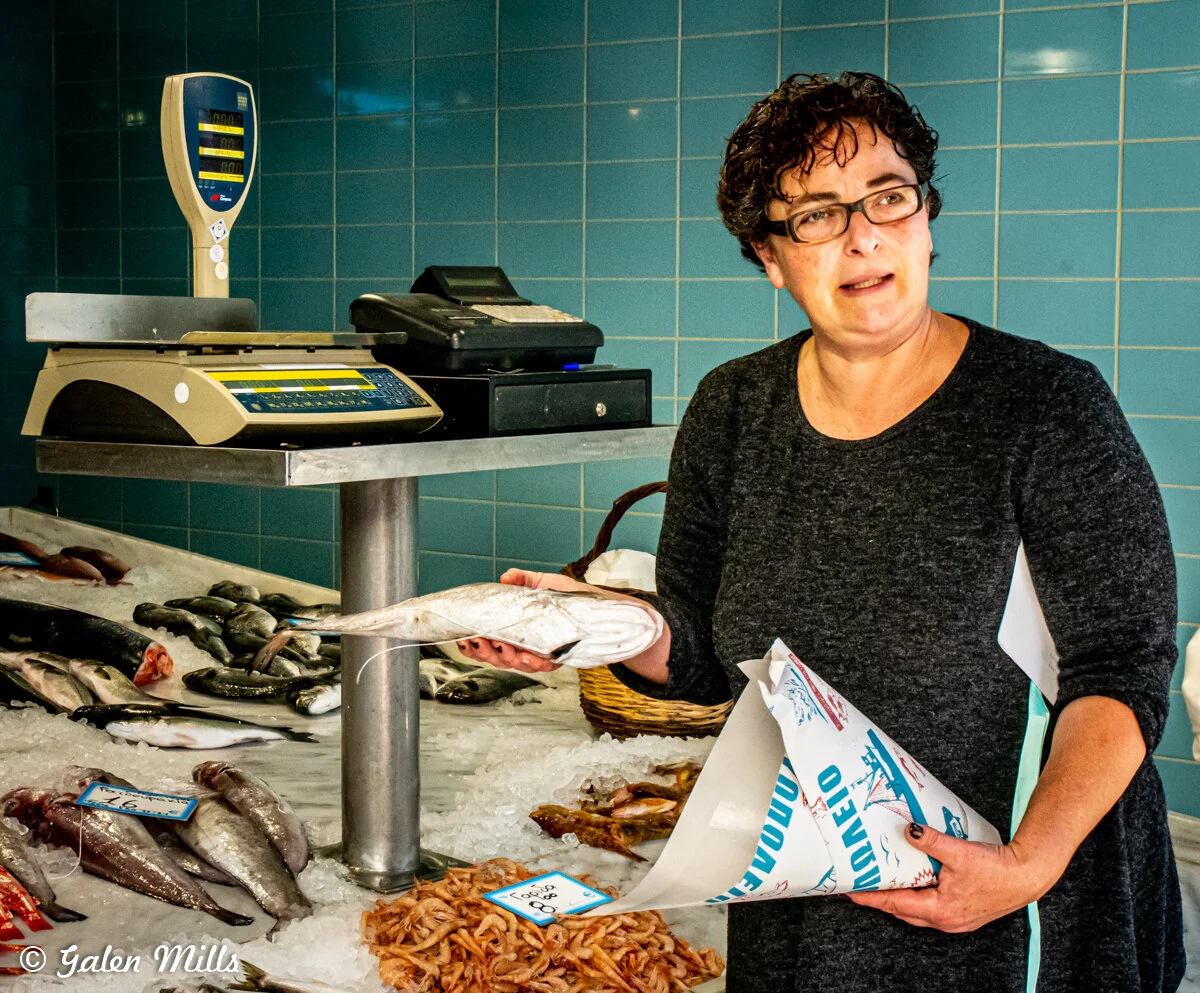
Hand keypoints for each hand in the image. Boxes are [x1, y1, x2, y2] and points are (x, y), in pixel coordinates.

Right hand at [455, 569, 597, 672]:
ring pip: (514, 663)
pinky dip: (532, 663)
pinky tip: (526, 656)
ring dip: (505, 658)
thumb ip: (523, 580)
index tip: (465, 637)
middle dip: (484, 652)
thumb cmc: (571, 598)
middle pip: (495, 655)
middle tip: (478, 641)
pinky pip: (540, 666)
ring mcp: (538, 653)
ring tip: (502, 647)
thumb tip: (506, 576)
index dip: (473, 642)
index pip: (487, 637)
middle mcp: (523, 643)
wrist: (600, 610)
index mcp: (514, 626)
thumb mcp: (545, 583)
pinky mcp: (555, 658)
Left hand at [846, 822, 1055, 932]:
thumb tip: (907, 829)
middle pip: (903, 912)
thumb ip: (930, 840)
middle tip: (861, 889)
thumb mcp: (959, 851)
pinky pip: (932, 910)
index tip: (851, 893)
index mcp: (939, 910)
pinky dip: (918, 900)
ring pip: (917, 913)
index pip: (895, 904)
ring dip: (899, 901)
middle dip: (881, 901)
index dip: (871, 898)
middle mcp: (945, 920)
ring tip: (883, 886)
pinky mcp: (965, 913)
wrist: (1027, 876)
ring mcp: (956, 920)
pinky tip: (916, 886)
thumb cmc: (996, 869)